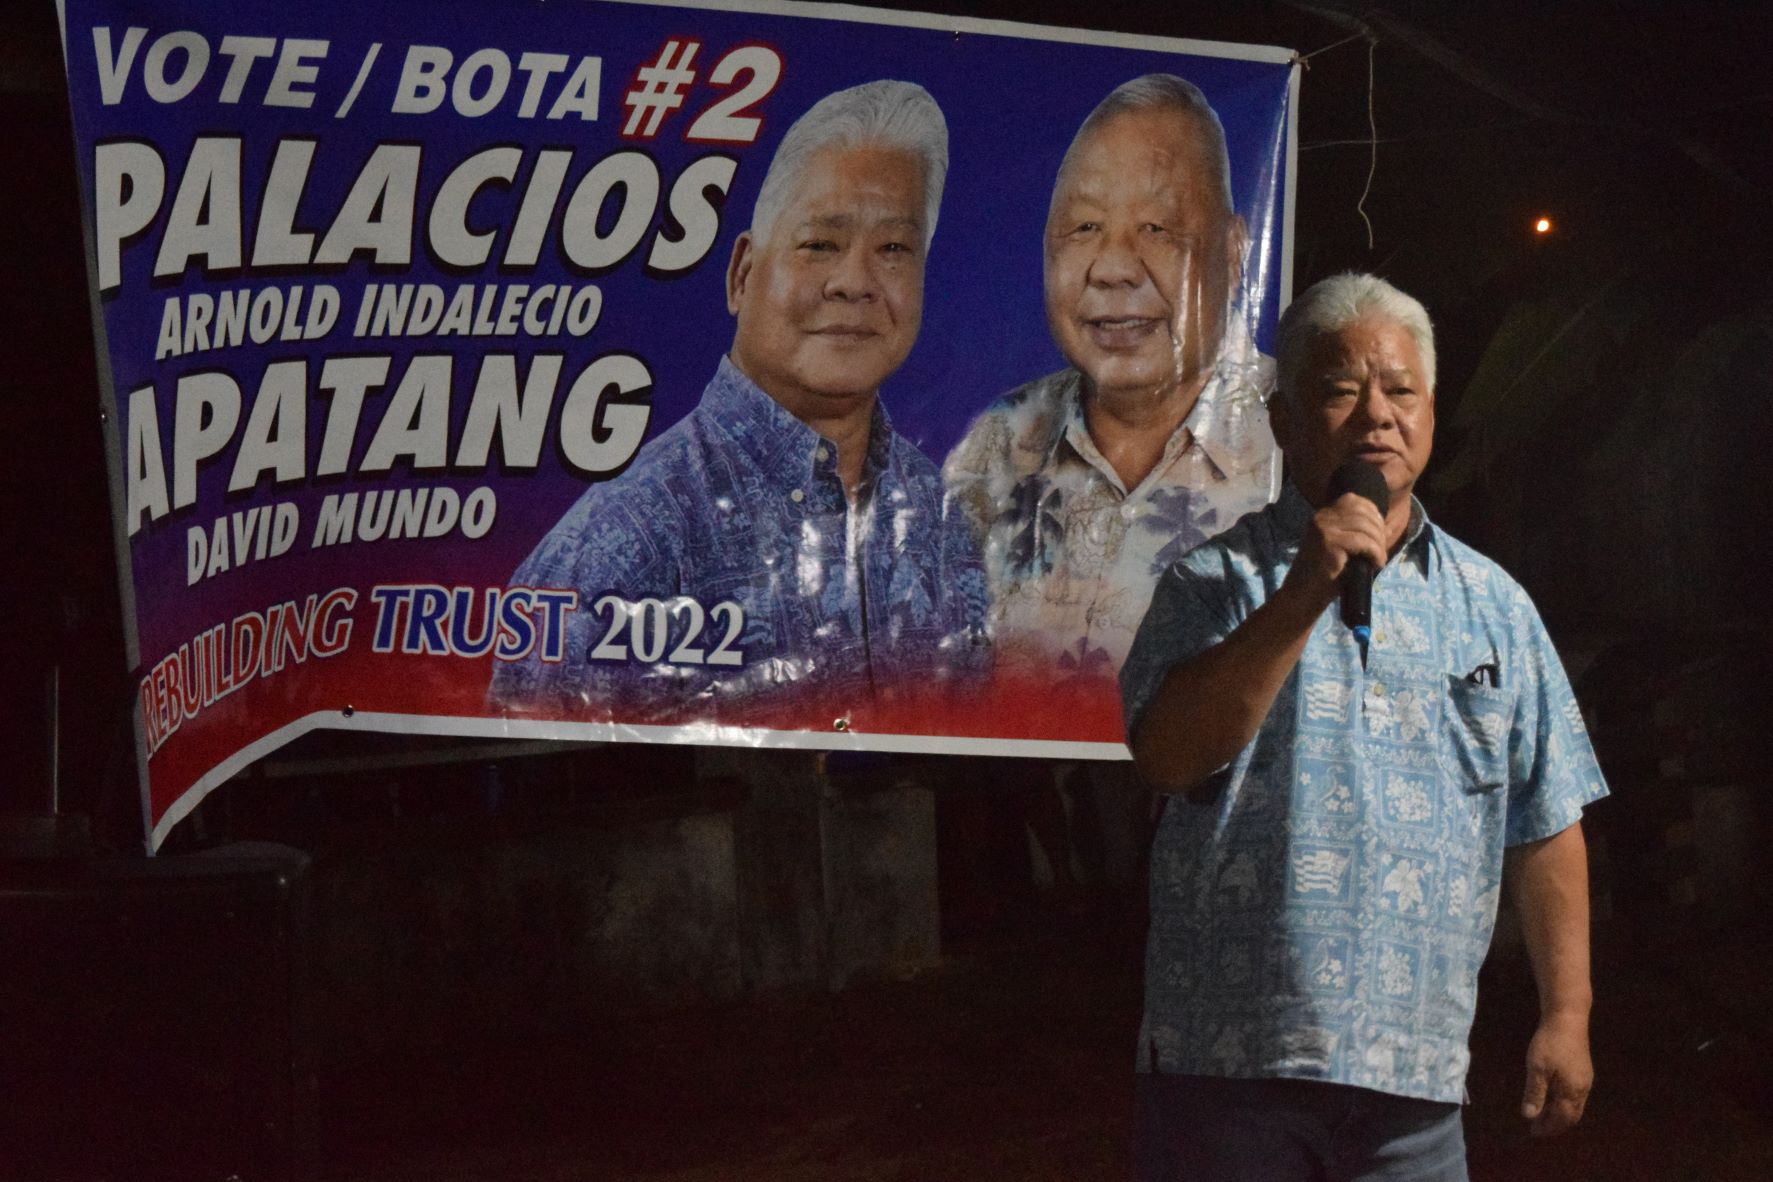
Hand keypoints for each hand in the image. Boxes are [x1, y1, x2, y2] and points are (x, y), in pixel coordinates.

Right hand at [1279, 493, 1388, 612]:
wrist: (1302, 596)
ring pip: (1365, 526)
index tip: (1380, 533)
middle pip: (1362, 511)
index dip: (1372, 513)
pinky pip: (1363, 541)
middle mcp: (1322, 517)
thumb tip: (1385, 526)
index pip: (1353, 500)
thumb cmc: (1323, 576)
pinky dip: (1375, 553)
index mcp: (1322, 515)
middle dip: (1378, 529)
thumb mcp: (1340, 548)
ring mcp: (1324, 528)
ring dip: (1379, 544)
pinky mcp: (1330, 542)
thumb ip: (1355, 533)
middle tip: (1381, 551)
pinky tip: (1376, 564)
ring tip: (1378, 559)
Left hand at [1520, 1013, 1591, 1135]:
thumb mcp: (1537, 1068)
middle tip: (1538, 1127)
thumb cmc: (1549, 1043)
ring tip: (1542, 1115)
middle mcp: (1583, 1089)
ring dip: (1559, 1113)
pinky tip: (1551, 1097)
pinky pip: (1575, 1095)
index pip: (1562, 1118)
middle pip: (1571, 1115)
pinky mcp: (1583, 1070)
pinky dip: (1563, 1102)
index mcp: (1572, 1091)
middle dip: (1555, 1124)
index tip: (1533, 1132)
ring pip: (1574, 1105)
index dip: (1548, 1127)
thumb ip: (1534, 1093)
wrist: (1567, 1018)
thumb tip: (1529, 1116)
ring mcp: (1585, 1079)